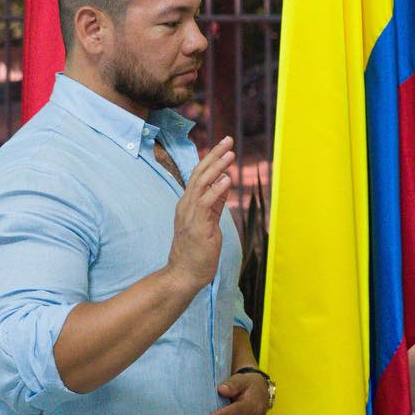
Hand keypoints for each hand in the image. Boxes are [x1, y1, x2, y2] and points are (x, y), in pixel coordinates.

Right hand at [167, 137, 235, 291]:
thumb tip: (225, 181)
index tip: (225, 144)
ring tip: (230, 155)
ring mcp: (190, 215)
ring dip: (217, 168)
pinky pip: (206, 204)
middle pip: (199, 174)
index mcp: (188, 203)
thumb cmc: (197, 250)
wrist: (184, 274)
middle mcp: (186, 205)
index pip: (199, 174)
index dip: (212, 158)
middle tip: (228, 140)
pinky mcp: (197, 227)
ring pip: (201, 184)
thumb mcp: (209, 220)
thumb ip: (216, 201)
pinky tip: (227, 179)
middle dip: (215, 156)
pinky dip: (217, 190)